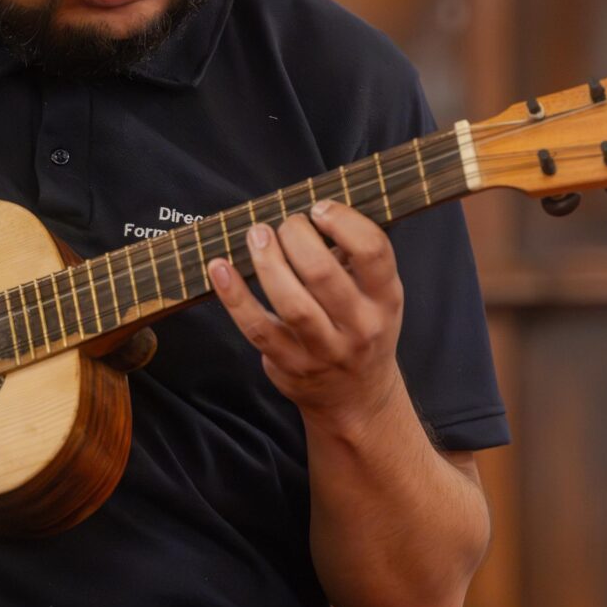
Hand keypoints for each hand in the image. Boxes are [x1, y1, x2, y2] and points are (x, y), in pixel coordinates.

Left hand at [207, 199, 404, 435]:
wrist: (357, 398)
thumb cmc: (360, 327)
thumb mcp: (376, 294)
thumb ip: (352, 256)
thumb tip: (311, 209)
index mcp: (386, 298)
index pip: (373, 252)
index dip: (343, 221)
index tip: (319, 208)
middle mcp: (360, 326)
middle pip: (323, 274)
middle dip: (296, 237)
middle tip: (284, 223)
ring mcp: (325, 350)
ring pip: (292, 304)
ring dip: (267, 263)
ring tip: (256, 235)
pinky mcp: (290, 365)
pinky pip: (257, 328)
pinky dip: (235, 296)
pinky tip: (220, 268)